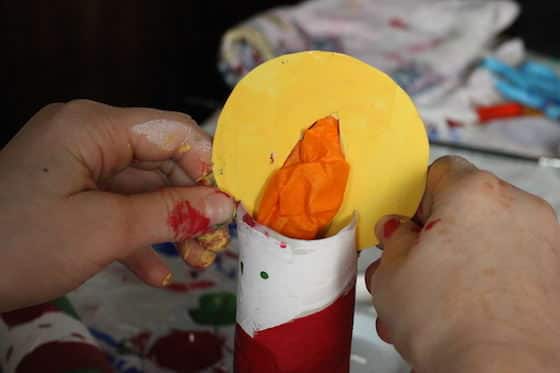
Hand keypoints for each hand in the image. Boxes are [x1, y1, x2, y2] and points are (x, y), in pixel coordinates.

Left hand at [0, 100, 234, 311]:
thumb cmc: (21, 244)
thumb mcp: (104, 230)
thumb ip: (171, 213)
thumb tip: (224, 205)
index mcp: (93, 127)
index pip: (172, 130)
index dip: (208, 165)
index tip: (232, 204)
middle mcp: (87, 136)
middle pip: (159, 161)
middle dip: (190, 202)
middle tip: (218, 240)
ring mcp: (76, 166)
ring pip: (141, 188)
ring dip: (168, 224)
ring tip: (199, 259)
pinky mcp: (68, 193)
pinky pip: (115, 206)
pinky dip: (137, 236)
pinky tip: (157, 271)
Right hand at [366, 156, 559, 372]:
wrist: (503, 372)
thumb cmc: (454, 323)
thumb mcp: (392, 271)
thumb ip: (393, 239)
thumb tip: (398, 233)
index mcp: (474, 193)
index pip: (438, 172)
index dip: (412, 200)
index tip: (402, 225)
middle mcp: (517, 209)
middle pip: (463, 209)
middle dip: (431, 237)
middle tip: (410, 265)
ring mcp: (542, 243)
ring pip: (483, 240)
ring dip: (452, 264)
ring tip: (428, 299)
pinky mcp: (553, 277)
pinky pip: (506, 265)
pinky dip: (481, 280)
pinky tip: (456, 310)